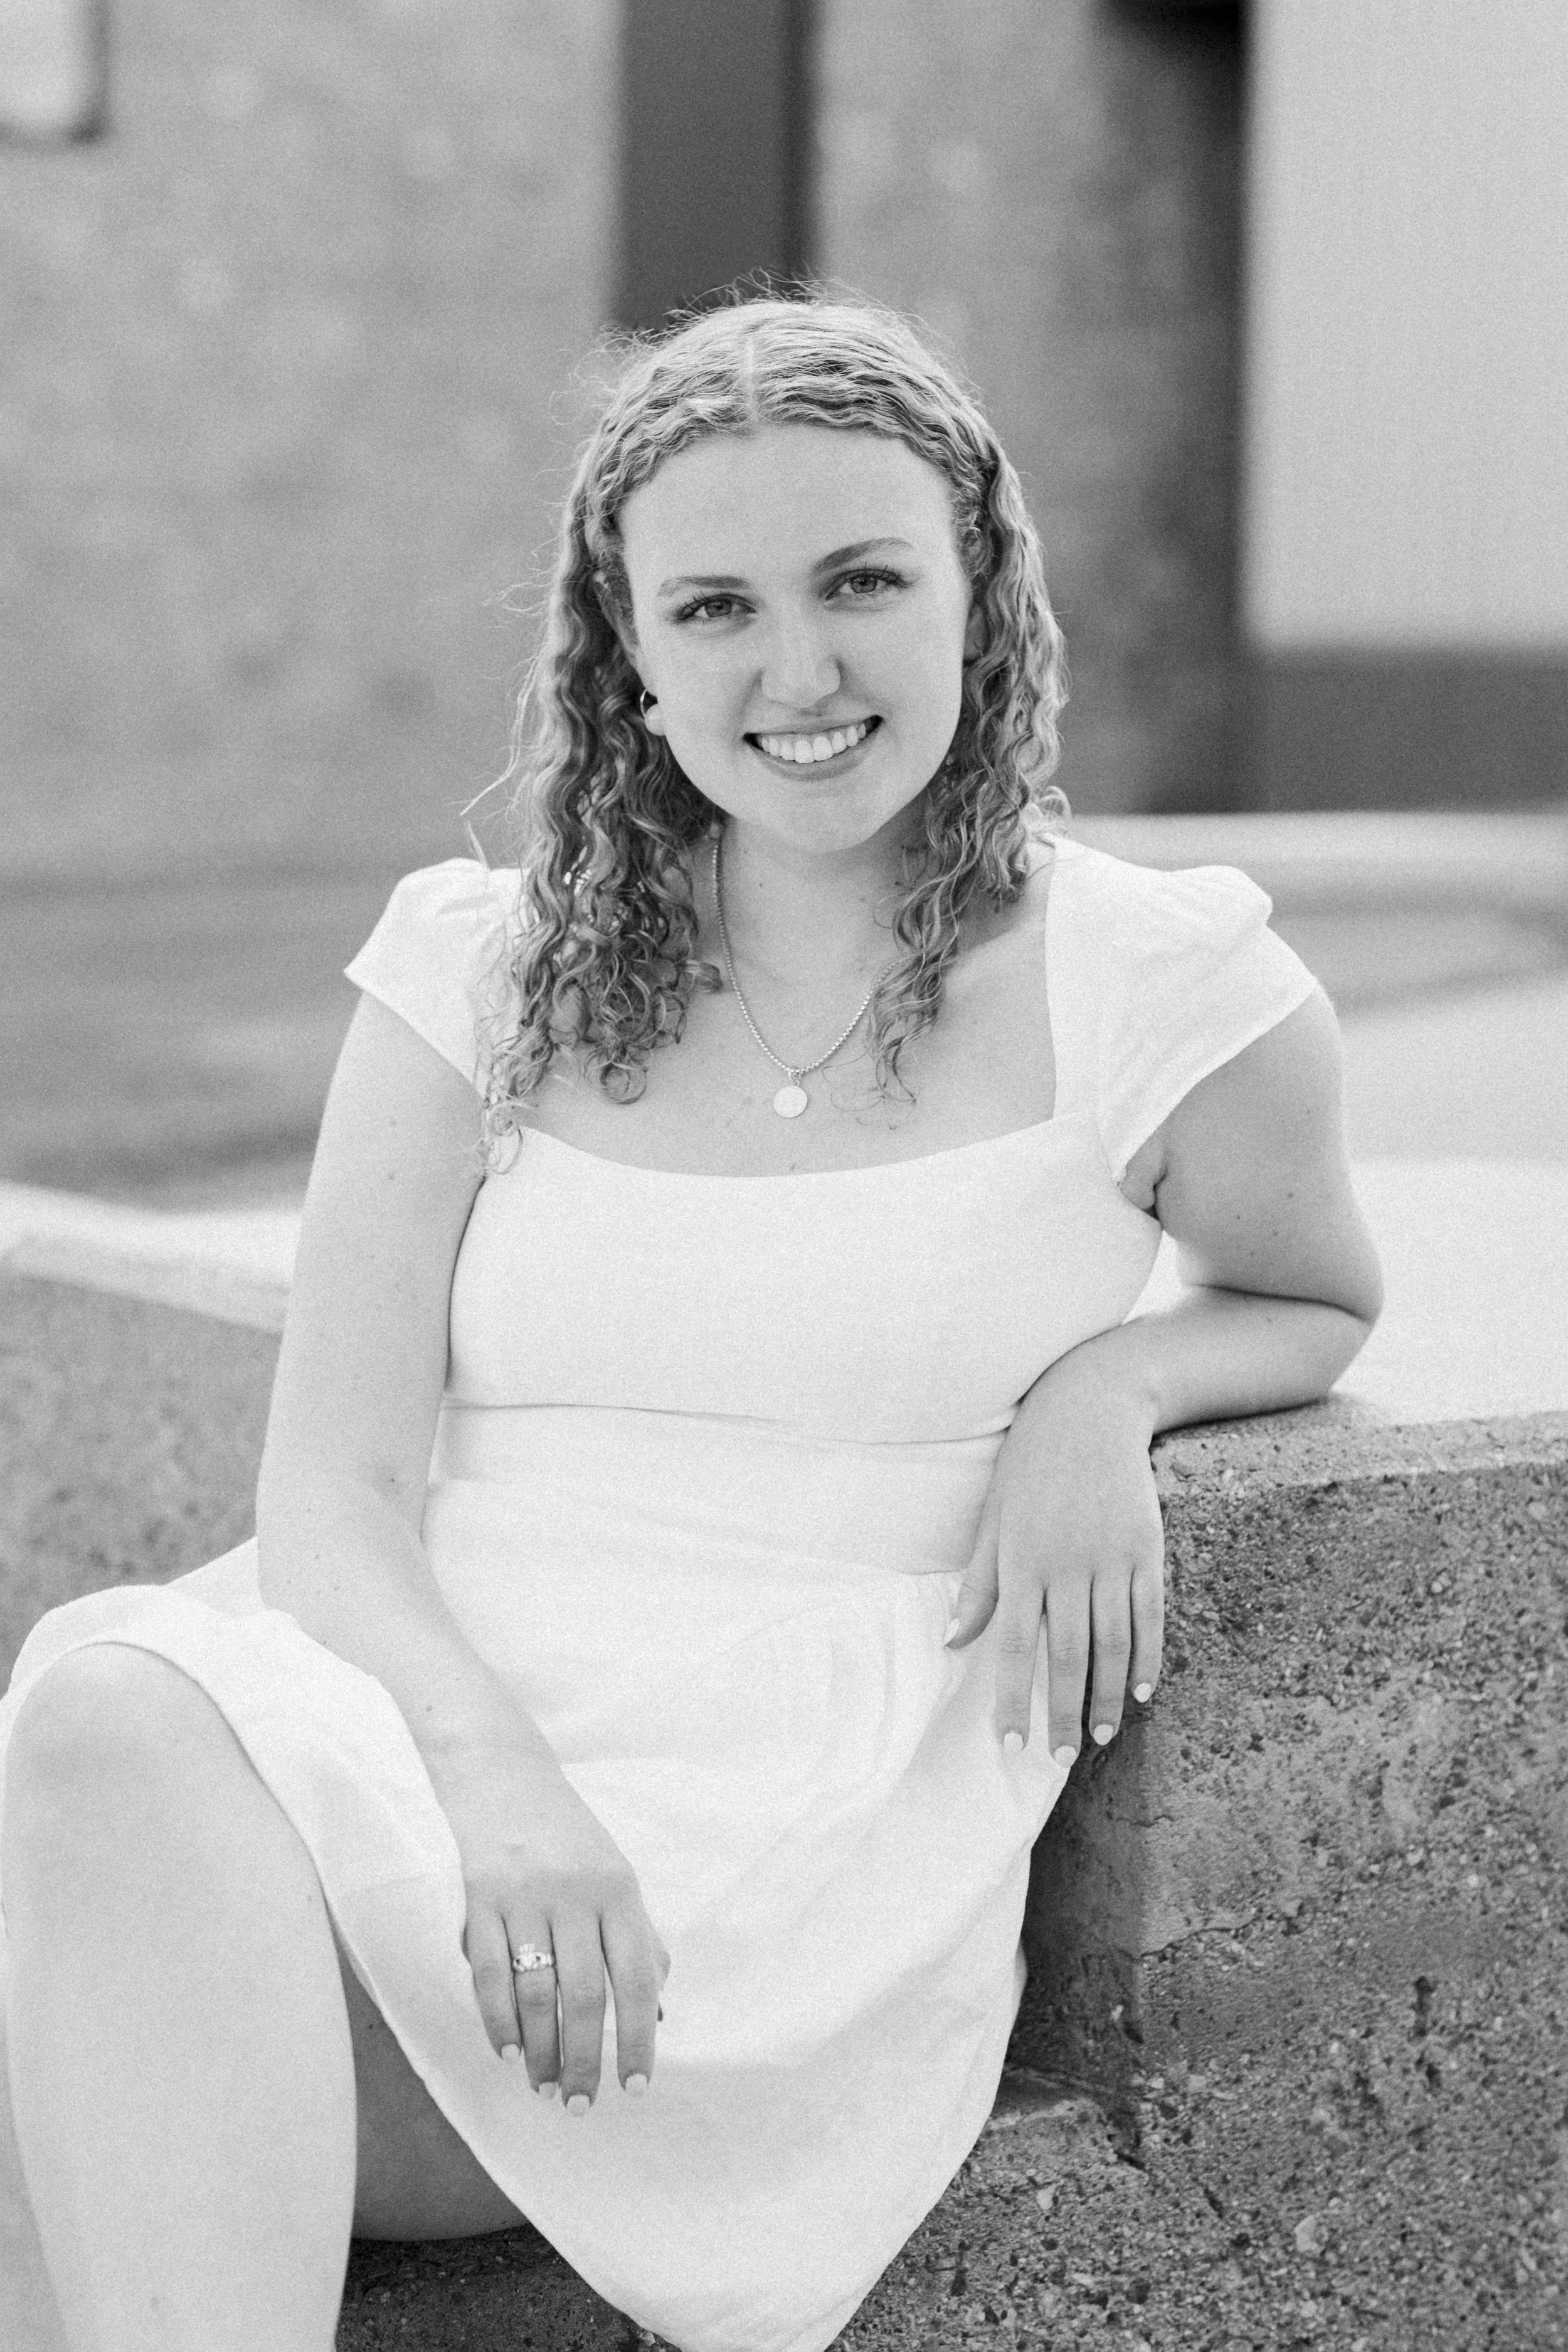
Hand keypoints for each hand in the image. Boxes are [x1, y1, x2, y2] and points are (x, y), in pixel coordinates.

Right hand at [429, 1735, 670, 2109]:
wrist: (502, 1773)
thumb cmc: (568, 1835)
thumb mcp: (615, 1874)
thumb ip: (637, 1937)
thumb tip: (657, 2011)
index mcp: (619, 1890)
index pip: (638, 1978)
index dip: (640, 2038)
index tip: (636, 2086)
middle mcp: (575, 1894)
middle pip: (584, 1996)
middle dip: (585, 2060)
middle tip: (581, 2105)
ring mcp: (524, 1896)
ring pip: (535, 1993)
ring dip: (541, 2051)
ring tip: (545, 2087)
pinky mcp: (479, 1898)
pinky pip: (489, 1973)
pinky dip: (498, 2021)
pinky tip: (509, 2052)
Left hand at [944, 1367, 1164, 1759]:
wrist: (1090, 1409)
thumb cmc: (1031, 1467)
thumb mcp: (993, 1519)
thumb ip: (978, 1585)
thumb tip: (951, 1641)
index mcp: (1020, 1562)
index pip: (1012, 1647)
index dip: (1012, 1700)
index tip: (1012, 1744)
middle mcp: (1066, 1566)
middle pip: (1066, 1656)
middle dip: (1063, 1713)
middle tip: (1060, 1759)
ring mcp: (1111, 1559)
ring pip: (1112, 1644)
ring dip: (1106, 1697)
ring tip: (1100, 1737)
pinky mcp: (1147, 1550)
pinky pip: (1150, 1616)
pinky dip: (1148, 1658)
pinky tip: (1141, 1692)